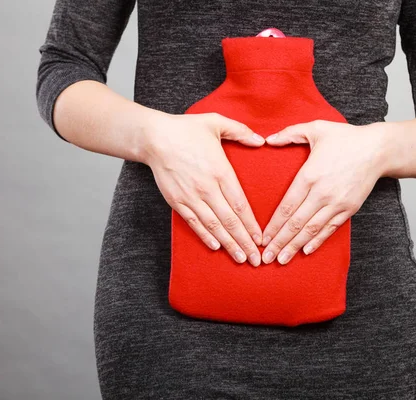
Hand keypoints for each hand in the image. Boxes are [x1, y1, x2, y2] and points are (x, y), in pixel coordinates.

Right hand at [142, 112, 264, 266]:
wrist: (154, 137)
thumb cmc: (186, 129)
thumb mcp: (216, 122)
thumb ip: (240, 131)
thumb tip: (261, 140)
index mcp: (220, 171)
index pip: (240, 204)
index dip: (251, 224)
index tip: (261, 238)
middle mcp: (207, 188)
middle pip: (230, 221)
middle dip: (244, 242)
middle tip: (256, 260)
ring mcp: (191, 197)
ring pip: (213, 226)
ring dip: (228, 244)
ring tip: (240, 258)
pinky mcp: (177, 201)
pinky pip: (194, 223)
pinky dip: (205, 236)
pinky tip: (216, 247)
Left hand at [260, 120, 387, 264]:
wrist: (379, 149)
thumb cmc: (346, 137)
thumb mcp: (316, 128)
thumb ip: (289, 133)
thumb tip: (266, 139)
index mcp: (309, 175)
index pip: (286, 206)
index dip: (273, 225)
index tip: (262, 238)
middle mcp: (322, 193)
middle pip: (296, 223)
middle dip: (279, 242)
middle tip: (265, 258)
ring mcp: (337, 203)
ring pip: (311, 230)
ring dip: (295, 246)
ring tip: (282, 260)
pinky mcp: (349, 209)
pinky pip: (330, 229)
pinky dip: (317, 241)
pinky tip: (305, 251)